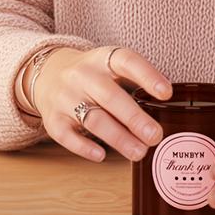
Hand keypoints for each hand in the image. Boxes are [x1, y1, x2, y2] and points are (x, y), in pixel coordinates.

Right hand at [30, 47, 172, 161]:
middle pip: (110, 97)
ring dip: (118, 138)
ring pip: (93, 119)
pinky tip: (101, 155)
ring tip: (139, 152)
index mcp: (103, 59)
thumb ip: (135, 85)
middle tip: (155, 136)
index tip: (167, 93)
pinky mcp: (52, 119)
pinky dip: (84, 147)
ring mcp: (65, 97)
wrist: (47, 73)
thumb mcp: (112, 69)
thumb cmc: (93, 76)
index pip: (127, 62)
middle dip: (135, 119)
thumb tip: (165, 117)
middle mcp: (83, 75)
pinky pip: (67, 136)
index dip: (148, 76)